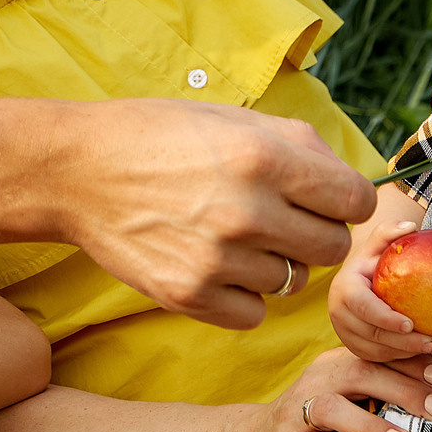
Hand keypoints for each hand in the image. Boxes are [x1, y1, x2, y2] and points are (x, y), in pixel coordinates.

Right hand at [57, 99, 373, 330]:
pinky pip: (253, 313)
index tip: (324, 199)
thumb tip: (349, 183)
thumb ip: (300, 146)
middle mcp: (247, 212)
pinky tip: (216, 265)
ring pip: (292, 282)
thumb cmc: (156, 136)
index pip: (356, 200)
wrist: (75, 172)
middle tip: (280, 219)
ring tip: (234, 236)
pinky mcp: (189, 295)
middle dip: (315, 232)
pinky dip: (242, 295)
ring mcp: (217, 260)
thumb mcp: (232, 118)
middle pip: (332, 247)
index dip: (345, 199)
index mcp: (264, 158)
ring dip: (273, 262)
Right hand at [238, 347, 431, 431]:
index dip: (411, 363)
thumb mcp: (345, 395)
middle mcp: (315, 383)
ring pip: (332, 409)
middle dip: (402, 389)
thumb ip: (381, 389)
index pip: (375, 356)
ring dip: (371, 426)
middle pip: (358, 373)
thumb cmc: (317, 421)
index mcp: (333, 365)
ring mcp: (296, 414)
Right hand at [329, 215, 431, 363]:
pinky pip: (375, 357)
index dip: (385, 318)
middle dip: (401, 342)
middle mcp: (338, 313)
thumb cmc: (374, 260)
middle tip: (430, 341)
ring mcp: (343, 332)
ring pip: (374, 350)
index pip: (364, 307)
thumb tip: (410, 226)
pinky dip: (396, 358)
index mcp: (344, 289)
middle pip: (370, 333)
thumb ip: (390, 232)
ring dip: (402, 353)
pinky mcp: (352, 345)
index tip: (410, 323)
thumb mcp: (378, 244)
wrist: (358, 280)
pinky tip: (418, 353)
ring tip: (429, 347)